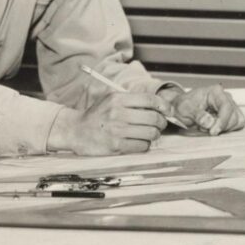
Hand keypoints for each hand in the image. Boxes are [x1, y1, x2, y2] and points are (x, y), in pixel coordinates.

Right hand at [47, 91, 167, 154]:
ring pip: (150, 133)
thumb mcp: (111, 100)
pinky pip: (142, 146)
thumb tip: (160, 106)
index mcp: (118, 99)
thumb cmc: (97, 115)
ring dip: (154, 135)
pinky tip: (139, 142)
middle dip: (162, 123)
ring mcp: (117, 130)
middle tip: (160, 125)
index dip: (164, 105)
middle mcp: (118, 113)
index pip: (150, 100)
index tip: (168, 111)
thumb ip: (132, 100)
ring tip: (149, 134)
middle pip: (153, 118)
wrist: (76, 131)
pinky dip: (145, 145)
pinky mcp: (116, 146)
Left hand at [162, 84, 244, 135]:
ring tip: (208, 126)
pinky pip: (237, 125)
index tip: (213, 131)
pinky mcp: (231, 115)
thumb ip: (197, 115)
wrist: (181, 109)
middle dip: (220, 126)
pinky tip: (215, 127)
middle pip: (233, 115)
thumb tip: (209, 122)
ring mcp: (230, 106)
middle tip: (204, 128)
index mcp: (215, 91)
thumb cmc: (183, 106)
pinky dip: (227, 129)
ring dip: (223, 128)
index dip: (222, 121)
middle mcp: (225, 97)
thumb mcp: (185, 109)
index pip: (226, 106)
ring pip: (237, 121)